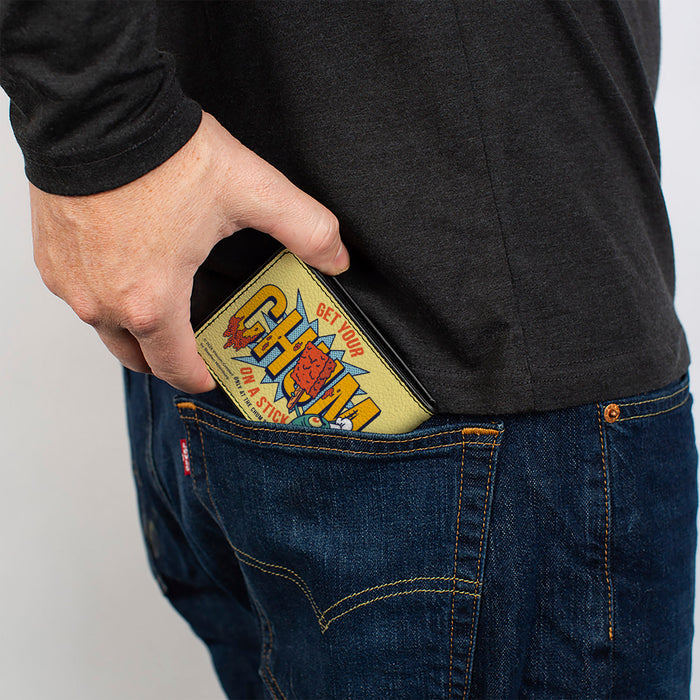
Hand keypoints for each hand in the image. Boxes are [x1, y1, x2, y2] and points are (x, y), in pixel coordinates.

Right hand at [30, 112, 348, 392]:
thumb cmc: (164, 156)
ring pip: (104, 327)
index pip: (173, 367)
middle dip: (164, 361)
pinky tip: (127, 272)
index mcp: (152, 301)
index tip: (208, 378)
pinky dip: (105, 295)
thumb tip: (337, 257)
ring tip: (161, 310)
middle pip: (134, 357)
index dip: (195, 379)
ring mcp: (70, 281)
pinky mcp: (50, 257)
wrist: (96, 111)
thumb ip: (306, 229)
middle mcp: (103, 302)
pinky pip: (80, 294)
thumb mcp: (252, 192)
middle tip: (188, 350)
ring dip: (133, 329)